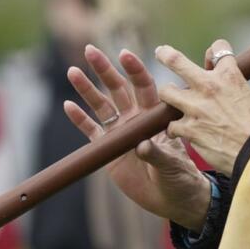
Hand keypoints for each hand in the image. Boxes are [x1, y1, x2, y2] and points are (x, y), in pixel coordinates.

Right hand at [64, 45, 211, 228]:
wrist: (172, 199)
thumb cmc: (181, 177)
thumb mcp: (174, 165)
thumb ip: (158, 154)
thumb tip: (142, 146)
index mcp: (154, 116)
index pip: (144, 87)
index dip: (134, 70)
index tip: (125, 54)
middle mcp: (135, 118)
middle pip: (118, 89)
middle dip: (105, 70)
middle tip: (90, 50)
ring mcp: (120, 132)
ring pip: (101, 106)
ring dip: (87, 89)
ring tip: (73, 71)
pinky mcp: (108, 149)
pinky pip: (91, 131)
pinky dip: (80, 120)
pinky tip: (68, 105)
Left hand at [155, 39, 249, 171]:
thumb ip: (232, 82)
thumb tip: (221, 71)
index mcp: (229, 76)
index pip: (218, 49)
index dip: (215, 50)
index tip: (212, 55)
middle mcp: (209, 87)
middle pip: (177, 61)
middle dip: (166, 55)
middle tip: (161, 52)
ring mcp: (196, 108)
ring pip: (167, 92)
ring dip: (168, 96)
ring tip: (171, 101)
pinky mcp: (189, 129)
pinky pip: (171, 125)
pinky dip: (174, 129)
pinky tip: (179, 133)